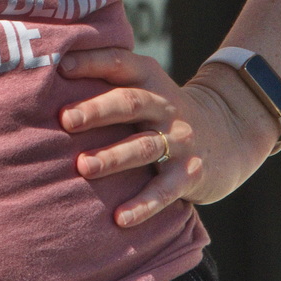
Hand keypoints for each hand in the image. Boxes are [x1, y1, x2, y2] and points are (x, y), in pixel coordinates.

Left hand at [57, 48, 280, 228]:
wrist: (230, 132)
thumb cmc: (164, 109)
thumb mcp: (145, 84)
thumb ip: (109, 78)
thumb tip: (49, 72)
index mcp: (148, 77)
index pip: (119, 63)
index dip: (92, 62)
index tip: (62, 67)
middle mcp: (165, 105)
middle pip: (129, 103)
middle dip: (97, 109)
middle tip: (65, 119)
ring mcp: (179, 139)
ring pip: (144, 146)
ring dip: (113, 157)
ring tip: (82, 166)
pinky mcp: (191, 173)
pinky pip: (164, 190)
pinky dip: (143, 205)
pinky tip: (120, 218)